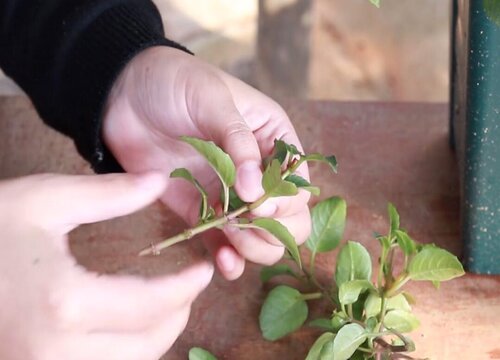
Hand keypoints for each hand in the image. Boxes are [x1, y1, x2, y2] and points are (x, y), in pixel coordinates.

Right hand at [0, 173, 212, 359]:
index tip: (203, 270)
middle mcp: (52, 353)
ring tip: (161, 305)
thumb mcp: (43, 200)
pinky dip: (121, 353)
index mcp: (63, 304)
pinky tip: (122, 327)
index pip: (151, 305)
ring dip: (152, 339)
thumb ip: (109, 194)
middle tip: (186, 287)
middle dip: (175, 316)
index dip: (187, 287)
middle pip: (145, 347)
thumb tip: (160, 181)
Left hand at [103, 47, 310, 279]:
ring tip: (228, 235)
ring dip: (252, 248)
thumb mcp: (214, 101)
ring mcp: (229, 194)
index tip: (257, 203)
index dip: (285, 201)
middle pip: (289, 220)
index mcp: (273, 141)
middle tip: (241, 223)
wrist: (124, 93)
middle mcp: (257, 172)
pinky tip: (221, 261)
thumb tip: (256, 191)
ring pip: (261, 239)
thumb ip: (238, 144)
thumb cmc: (177, 83)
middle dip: (272, 230)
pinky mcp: (200, 210)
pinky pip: (222, 244)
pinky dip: (228, 259)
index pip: (298, 186)